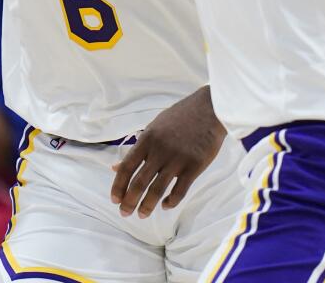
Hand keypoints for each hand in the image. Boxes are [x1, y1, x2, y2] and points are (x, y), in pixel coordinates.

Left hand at [110, 87, 225, 217]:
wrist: (209, 109)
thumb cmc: (180, 117)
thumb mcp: (154, 128)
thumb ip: (137, 149)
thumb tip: (115, 167)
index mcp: (147, 139)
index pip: (127, 167)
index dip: (118, 186)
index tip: (114, 199)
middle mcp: (159, 150)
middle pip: (139, 182)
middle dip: (129, 201)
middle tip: (124, 213)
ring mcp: (177, 159)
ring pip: (157, 190)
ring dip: (147, 206)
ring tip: (142, 214)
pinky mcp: (195, 166)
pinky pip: (179, 190)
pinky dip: (171, 201)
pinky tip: (165, 205)